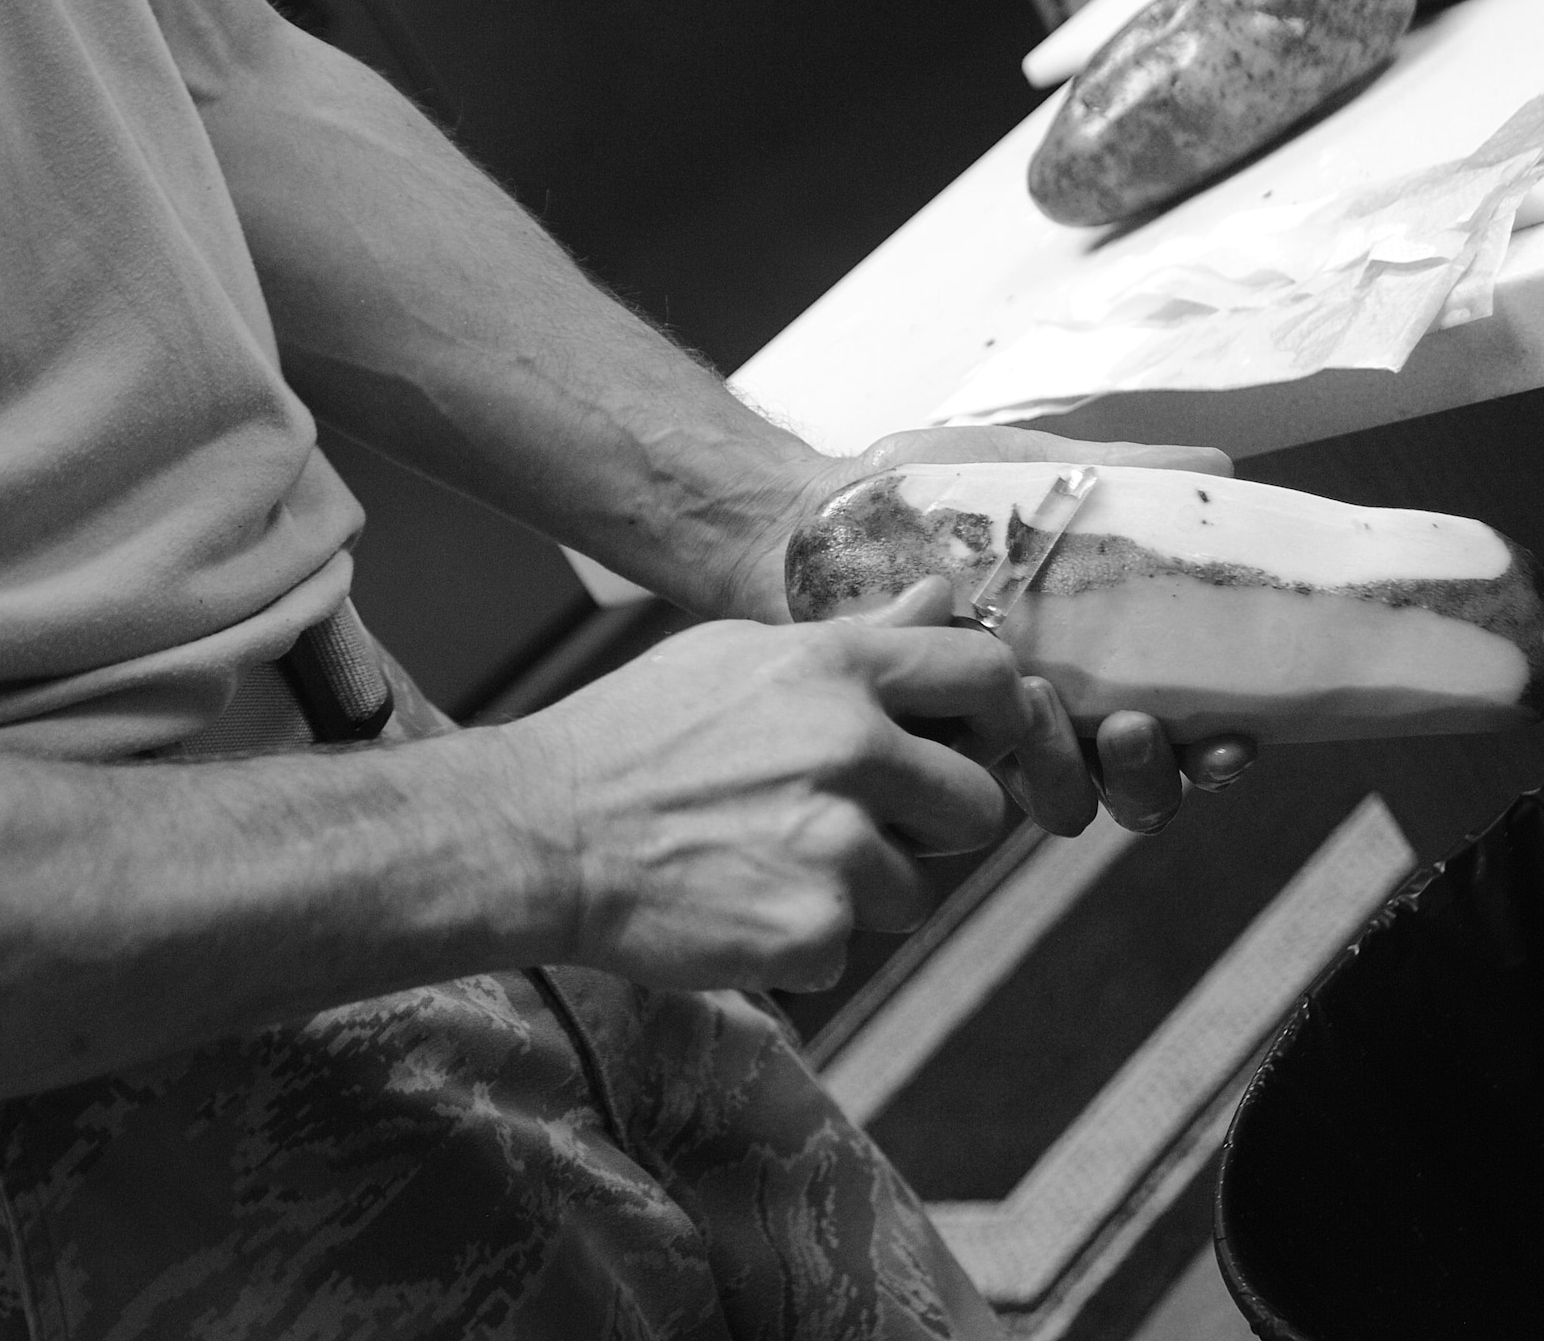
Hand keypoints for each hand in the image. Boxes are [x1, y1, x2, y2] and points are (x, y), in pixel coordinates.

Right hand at [511, 578, 1128, 992]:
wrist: (539, 833)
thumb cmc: (633, 737)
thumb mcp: (738, 656)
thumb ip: (857, 638)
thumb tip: (947, 595)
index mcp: (837, 669)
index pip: (990, 675)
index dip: (1004, 717)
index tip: (982, 744)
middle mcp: (850, 749)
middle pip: (979, 807)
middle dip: (934, 828)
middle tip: (855, 827)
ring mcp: (835, 844)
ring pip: (916, 891)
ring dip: (862, 892)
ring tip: (770, 863)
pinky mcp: (812, 929)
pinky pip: (850, 947)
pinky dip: (802, 941)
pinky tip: (737, 903)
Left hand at [721, 421, 1253, 806]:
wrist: (814, 520)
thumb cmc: (930, 495)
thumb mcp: (1039, 471)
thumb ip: (1131, 472)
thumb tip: (1221, 464)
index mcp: (1109, 656)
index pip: (1196, 729)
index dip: (1226, 748)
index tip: (1234, 737)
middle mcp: (1065, 712)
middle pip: (1146, 790)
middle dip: (1154, 773)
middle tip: (1131, 728)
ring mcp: (998, 741)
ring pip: (1071, 806)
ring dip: (1074, 770)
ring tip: (1044, 703)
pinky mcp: (933, 757)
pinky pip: (983, 798)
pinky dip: (993, 759)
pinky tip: (983, 699)